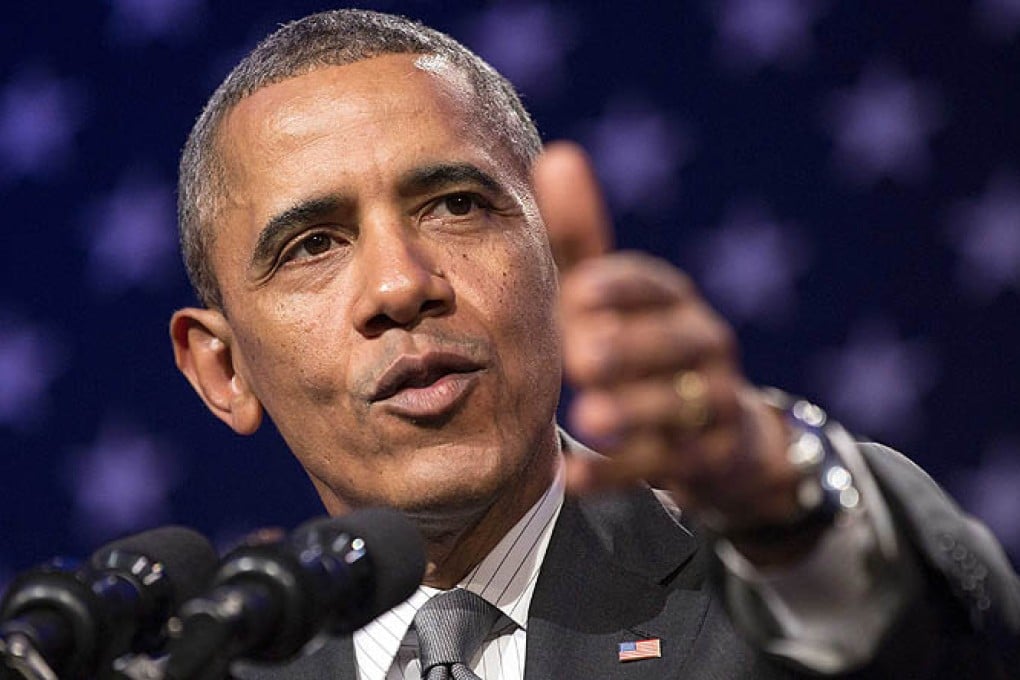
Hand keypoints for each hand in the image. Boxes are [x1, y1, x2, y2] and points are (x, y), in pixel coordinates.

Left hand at [534, 143, 802, 532]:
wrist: (716, 432)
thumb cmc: (641, 348)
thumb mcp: (610, 296)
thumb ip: (579, 239)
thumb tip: (557, 154)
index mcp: (672, 299)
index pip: (653, 283)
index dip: (621, 287)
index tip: (581, 291)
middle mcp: (703, 344)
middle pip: (674, 341)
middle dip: (631, 348)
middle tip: (584, 355)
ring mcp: (712, 402)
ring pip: (679, 404)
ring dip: (633, 410)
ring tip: (589, 419)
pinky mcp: (710, 455)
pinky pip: (667, 464)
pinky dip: (621, 474)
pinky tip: (576, 479)